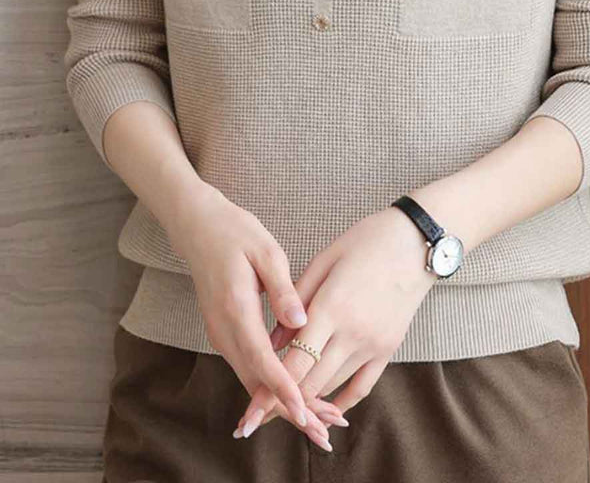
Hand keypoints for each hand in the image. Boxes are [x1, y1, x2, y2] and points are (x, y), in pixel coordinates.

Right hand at [163, 184, 345, 446]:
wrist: (197, 226)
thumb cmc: (234, 232)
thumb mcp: (265, 251)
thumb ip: (283, 289)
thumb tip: (301, 323)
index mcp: (235, 309)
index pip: (261, 360)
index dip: (284, 389)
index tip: (305, 412)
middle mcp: (223, 329)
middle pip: (256, 382)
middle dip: (289, 409)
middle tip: (325, 430)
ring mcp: (220, 334)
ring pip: (251, 379)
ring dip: (282, 402)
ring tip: (319, 420)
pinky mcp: (225, 333)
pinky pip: (248, 367)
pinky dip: (271, 385)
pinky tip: (295, 392)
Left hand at [234, 205, 435, 439]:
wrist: (416, 242)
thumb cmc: (365, 242)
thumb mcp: (324, 260)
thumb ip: (295, 299)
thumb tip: (272, 340)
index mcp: (332, 307)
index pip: (295, 362)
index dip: (270, 388)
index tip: (251, 407)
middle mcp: (353, 332)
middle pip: (310, 382)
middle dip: (283, 398)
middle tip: (261, 407)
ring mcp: (373, 344)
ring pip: (331, 386)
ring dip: (307, 396)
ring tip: (285, 401)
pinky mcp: (388, 349)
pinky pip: (361, 387)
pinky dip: (340, 402)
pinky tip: (323, 408)